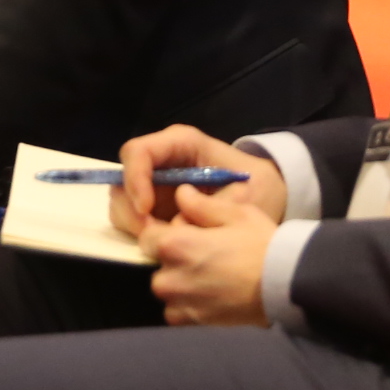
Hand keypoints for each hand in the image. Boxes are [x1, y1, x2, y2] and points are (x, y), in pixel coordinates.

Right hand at [113, 124, 288, 237]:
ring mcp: (155, 184)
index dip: (135, 179)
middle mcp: (161, 160)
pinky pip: (133, 219)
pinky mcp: (155, 206)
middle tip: (151, 235)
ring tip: (161, 244)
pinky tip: (165, 246)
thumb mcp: (245, 196)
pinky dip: (141, 234)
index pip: (138, 152)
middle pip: (122, 178)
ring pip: (122, 201)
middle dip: (131, 209)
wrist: (267, 197)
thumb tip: (176, 227)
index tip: (146, 209)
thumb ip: (213, 208)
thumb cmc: (257, 186)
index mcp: (180, 144)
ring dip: (133, 225)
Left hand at [144, 187, 277, 328]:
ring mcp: (180, 304)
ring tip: (212, 277)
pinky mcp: (193, 323)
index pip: (147, 237)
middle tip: (206, 256)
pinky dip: (188, 305)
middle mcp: (169, 278)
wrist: (286, 286)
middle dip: (174, 259)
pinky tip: (212, 296)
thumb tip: (181, 194)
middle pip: (157, 265)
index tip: (187, 235)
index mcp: (174, 246)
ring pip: (167, 290)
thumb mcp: (235, 214)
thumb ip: (200, 205)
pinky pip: (178, 313)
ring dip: (181, 283)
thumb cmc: (262, 245)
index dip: (165, 233)